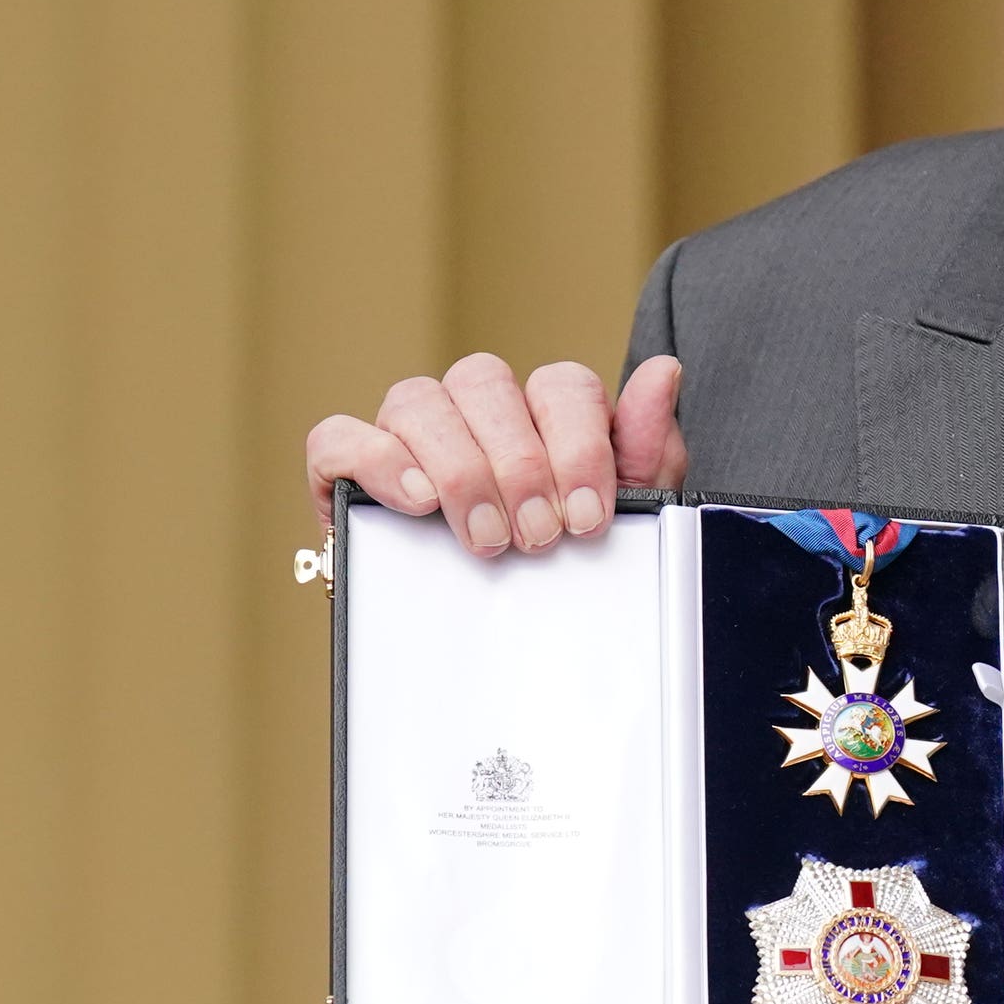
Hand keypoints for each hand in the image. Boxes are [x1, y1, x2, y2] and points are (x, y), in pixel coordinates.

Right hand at [303, 352, 687, 553]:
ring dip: (458, 468)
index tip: (588, 517)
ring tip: (486, 537)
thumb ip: (644, 446)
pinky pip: (339, 436)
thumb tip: (665, 370)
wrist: (504, 634)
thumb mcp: (621, 511)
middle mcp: (472, 406)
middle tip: (537, 535)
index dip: (578, 444)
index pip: (560, 384)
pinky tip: (415, 500)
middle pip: (485, 381)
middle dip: (519, 463)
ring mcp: (408, 431)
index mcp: (541, 408)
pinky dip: (375, 459)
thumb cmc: (561, 556)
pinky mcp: (345, 468)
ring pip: (418, 399)